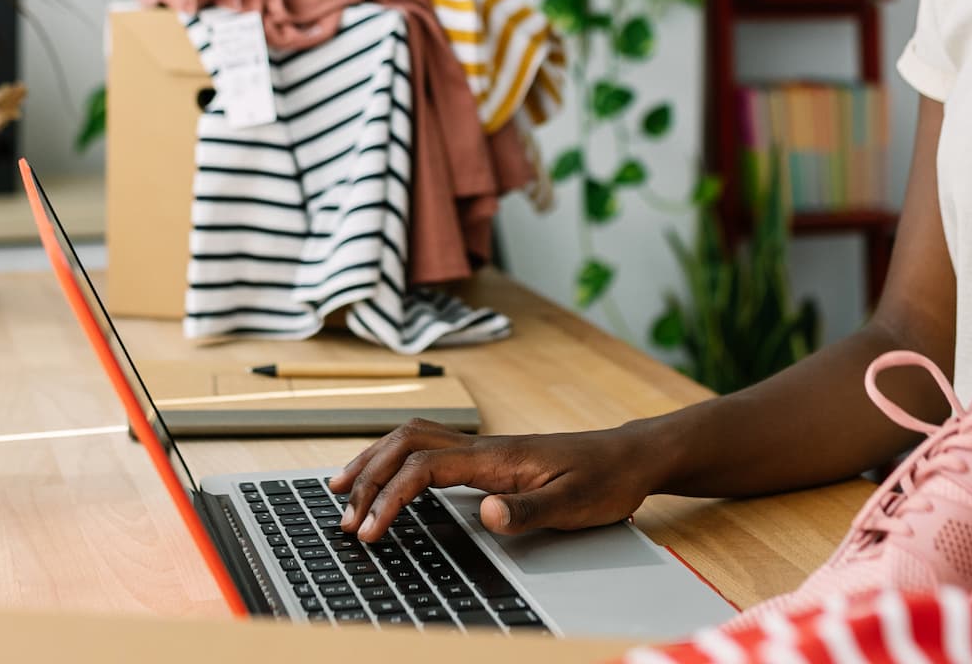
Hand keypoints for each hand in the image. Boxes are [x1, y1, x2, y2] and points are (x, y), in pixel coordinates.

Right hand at [327, 419, 657, 541]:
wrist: (630, 457)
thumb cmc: (605, 479)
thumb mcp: (574, 503)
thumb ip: (529, 510)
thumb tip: (485, 514)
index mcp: (496, 457)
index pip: (424, 469)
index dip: (390, 498)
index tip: (371, 531)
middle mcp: (484, 446)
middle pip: (406, 445)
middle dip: (368, 478)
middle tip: (344, 517)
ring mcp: (485, 449)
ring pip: (413, 440)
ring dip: (375, 462)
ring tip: (341, 489)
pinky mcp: (489, 458)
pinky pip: (429, 449)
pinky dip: (397, 460)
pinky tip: (388, 478)